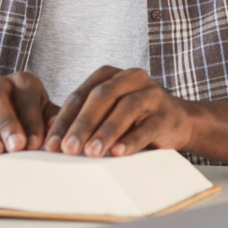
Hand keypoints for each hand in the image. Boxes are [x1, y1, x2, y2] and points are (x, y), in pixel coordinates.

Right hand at [0, 72, 59, 157]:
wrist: (0, 109)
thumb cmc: (30, 112)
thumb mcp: (44, 111)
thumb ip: (53, 120)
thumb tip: (58, 134)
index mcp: (22, 81)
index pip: (26, 98)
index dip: (31, 121)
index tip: (36, 144)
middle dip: (6, 123)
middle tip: (16, 146)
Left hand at [44, 66, 194, 157]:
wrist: (175, 121)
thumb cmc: (133, 118)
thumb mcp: (105, 113)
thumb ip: (80, 117)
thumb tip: (51, 131)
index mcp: (110, 75)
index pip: (81, 95)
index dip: (65, 119)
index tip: (51, 144)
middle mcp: (131, 78)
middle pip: (102, 96)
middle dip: (83, 124)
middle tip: (68, 149)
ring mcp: (151, 94)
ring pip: (126, 108)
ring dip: (106, 131)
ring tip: (92, 152)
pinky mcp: (166, 113)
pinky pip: (147, 126)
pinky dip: (132, 139)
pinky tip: (118, 152)